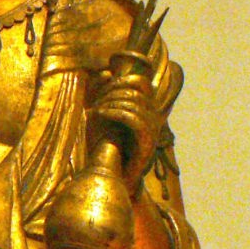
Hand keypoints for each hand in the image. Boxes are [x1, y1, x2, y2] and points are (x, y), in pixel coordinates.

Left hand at [90, 71, 162, 188]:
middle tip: (97, 100)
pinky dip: (115, 111)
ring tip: (97, 109)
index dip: (122, 79)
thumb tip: (105, 72)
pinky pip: (133, 118)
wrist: (111, 176)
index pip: (142, 83)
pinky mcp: (147, 142)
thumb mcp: (102, 115)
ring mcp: (152, 129)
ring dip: (111, 101)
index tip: (103, 87)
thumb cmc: (105, 146)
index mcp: (144, 109)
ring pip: (134, 102)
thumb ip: (104, 95)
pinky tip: (101, 113)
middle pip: (136, 89)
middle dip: (113, 90)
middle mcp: (152, 117)